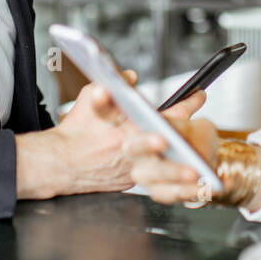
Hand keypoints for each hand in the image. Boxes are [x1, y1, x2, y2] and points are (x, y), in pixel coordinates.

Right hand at [19, 71, 207, 199]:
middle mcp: (132, 150)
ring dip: (177, 170)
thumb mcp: (91, 97)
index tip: (200, 96)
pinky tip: (173, 174)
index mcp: (127, 127)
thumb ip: (115, 84)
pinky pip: (149, 176)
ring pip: (161, 168)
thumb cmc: (75, 130)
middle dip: (185, 143)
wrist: (58, 162)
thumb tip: (131, 77)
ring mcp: (131, 169)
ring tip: (195, 174)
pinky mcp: (127, 182)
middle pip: (166, 145)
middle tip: (202, 144)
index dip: (186, 103)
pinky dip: (160, 175)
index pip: (163, 111)